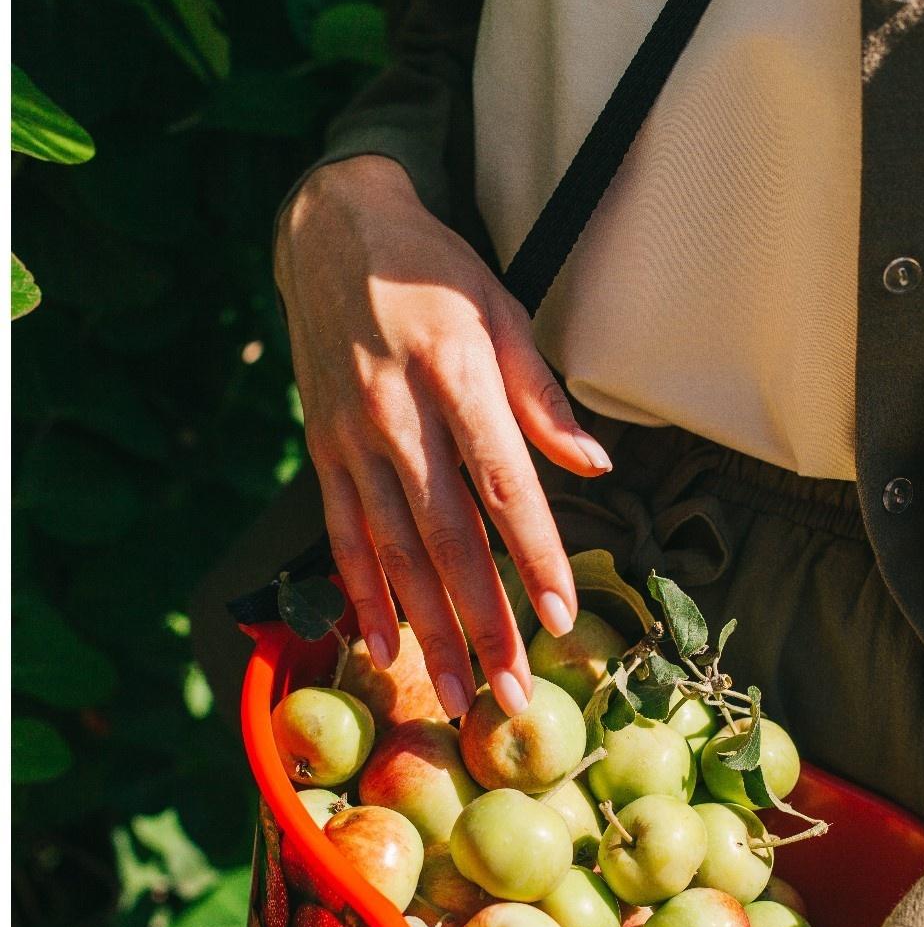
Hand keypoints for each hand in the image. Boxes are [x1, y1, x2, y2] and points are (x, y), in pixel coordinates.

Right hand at [274, 154, 611, 718]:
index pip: (505, 484)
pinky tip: (379, 647)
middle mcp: (400, 413)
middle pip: (447, 538)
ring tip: (450, 694)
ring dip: (424, 631)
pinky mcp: (323, 451)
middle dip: (482, 623)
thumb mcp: (502, 310)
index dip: (534, 555)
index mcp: (458, 373)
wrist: (331, 231)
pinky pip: (343, 536)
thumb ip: (543, 396)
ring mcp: (353, 437)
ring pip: (393, 553)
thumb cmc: (435, 273)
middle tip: (509, 695)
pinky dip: (361, 595)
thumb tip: (598, 464)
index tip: (562, 615)